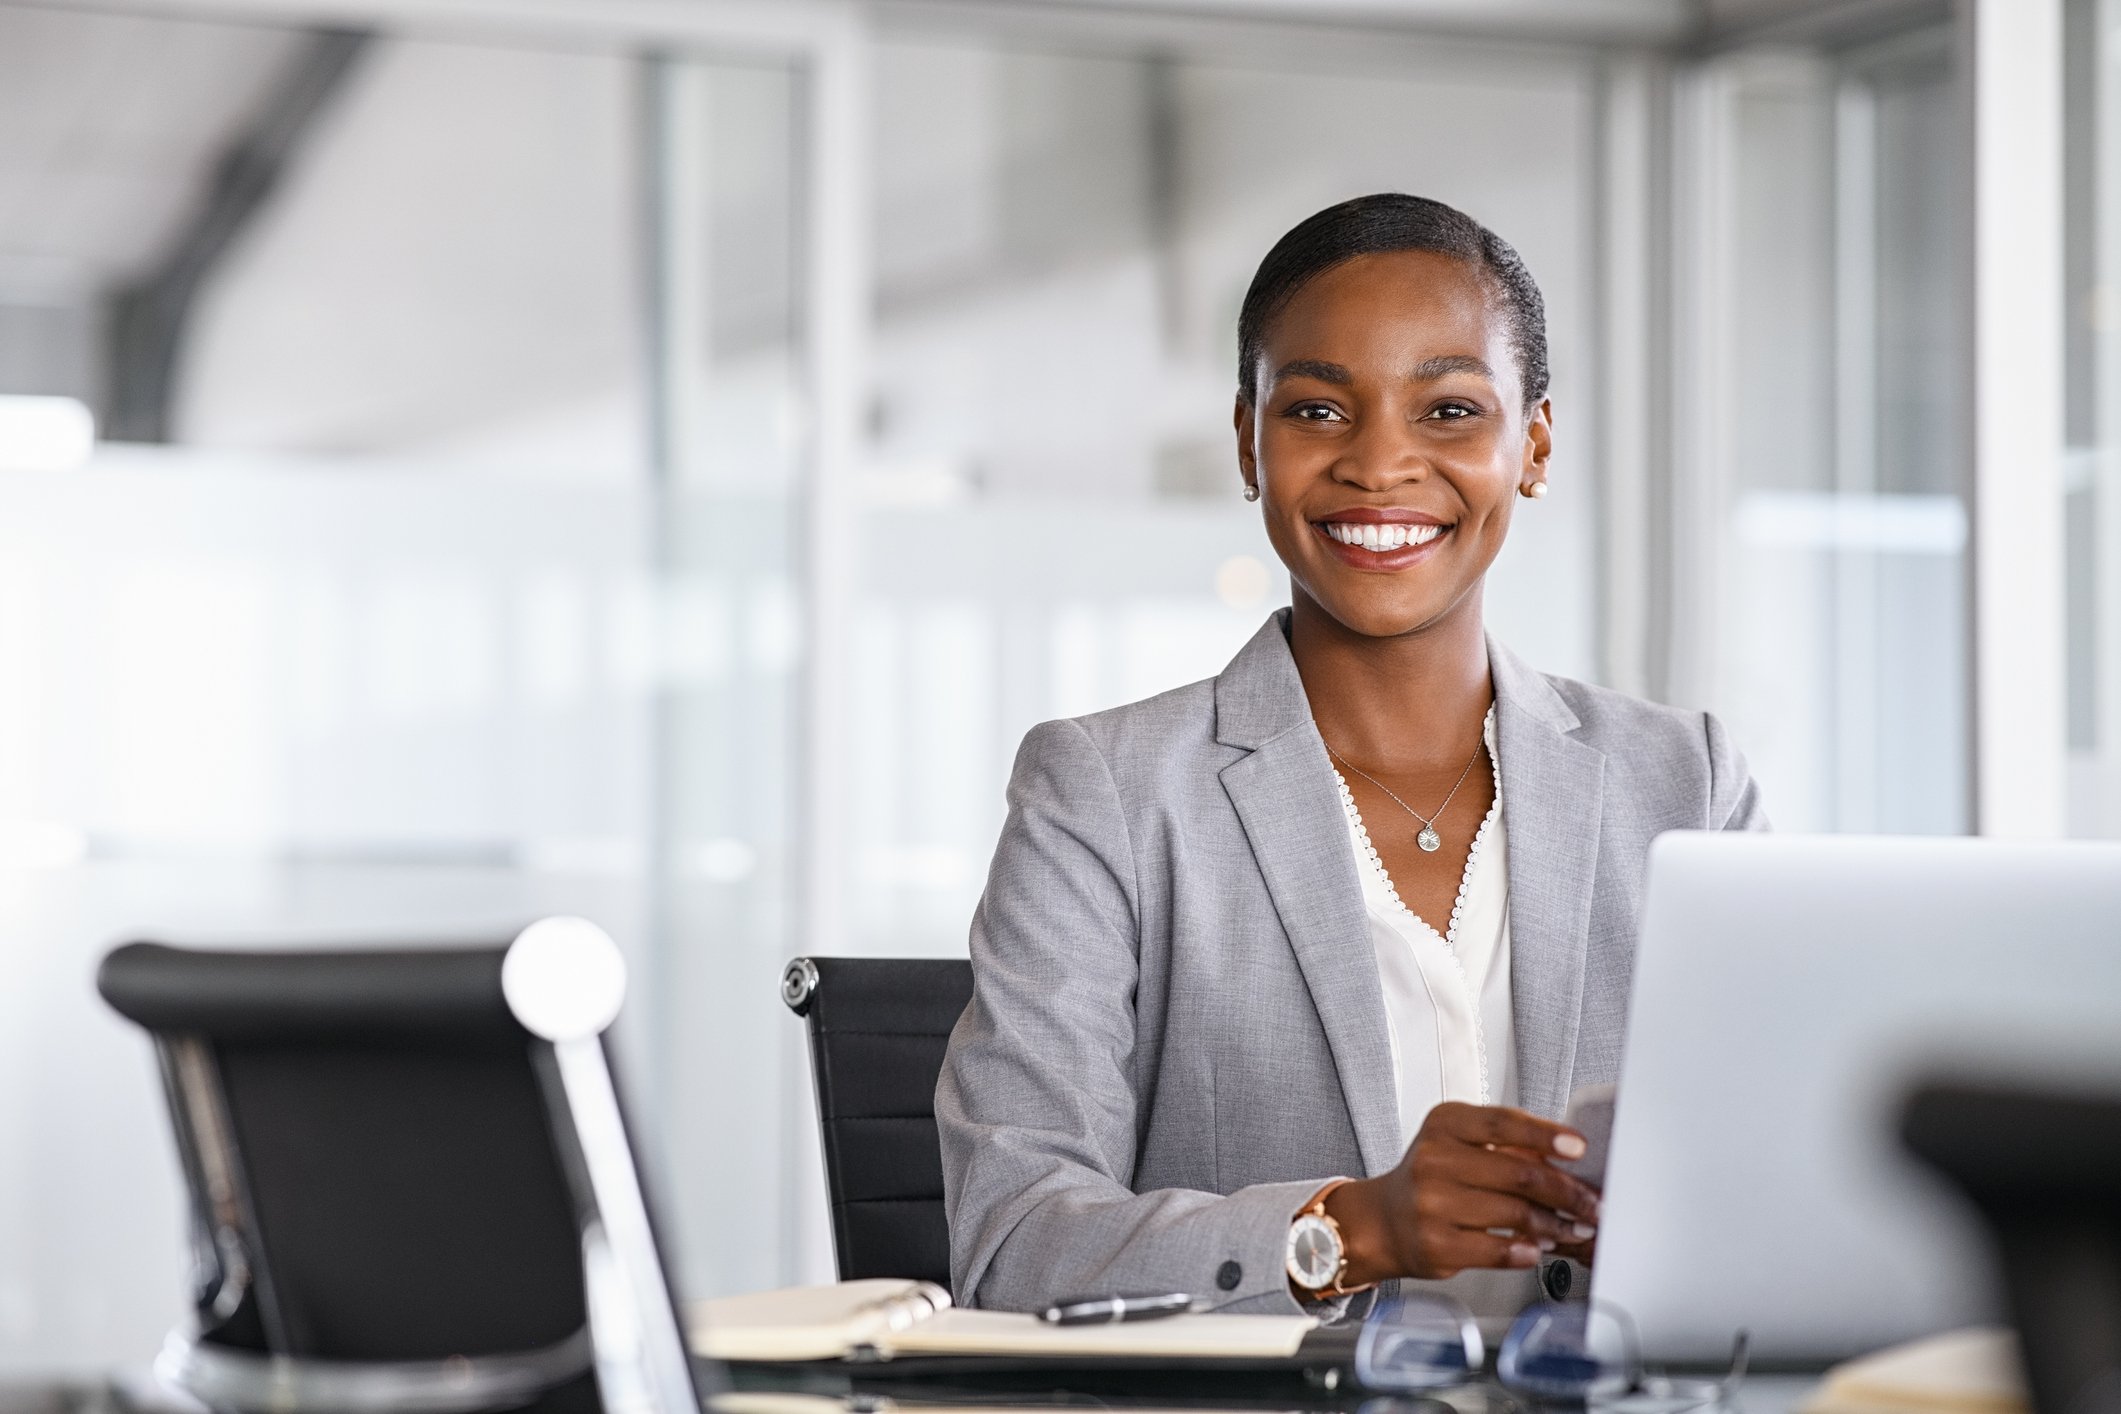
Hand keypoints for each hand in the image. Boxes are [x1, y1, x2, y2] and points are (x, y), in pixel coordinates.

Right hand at [1325, 1102, 1601, 1282]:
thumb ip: (1505, 1144)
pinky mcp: (1438, 1245)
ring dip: (1556, 1225)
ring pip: (1516, 1214)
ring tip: (1572, 1228)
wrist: (1384, 1220)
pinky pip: (1500, 1250)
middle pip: (1520, 1173)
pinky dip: (1528, 1250)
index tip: (1578, 1147)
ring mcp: (1433, 1204)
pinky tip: (1538, 1247)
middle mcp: (1435, 1160)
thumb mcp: (1457, 1142)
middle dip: (1568, 1192)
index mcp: (1444, 1124)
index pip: (1503, 1123)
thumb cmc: (1432, 1178)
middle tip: (1591, 1203)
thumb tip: (1567, 1163)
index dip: (1546, 1135)